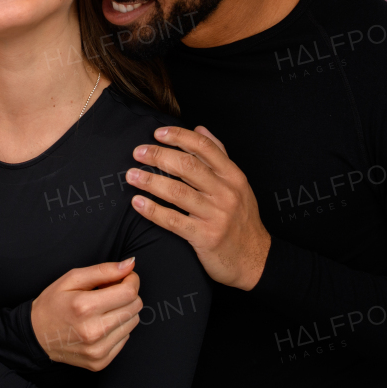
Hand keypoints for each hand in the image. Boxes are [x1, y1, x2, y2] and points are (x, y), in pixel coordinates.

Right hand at [30, 259, 142, 370]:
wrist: (36, 336)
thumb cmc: (53, 303)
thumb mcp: (71, 278)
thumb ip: (103, 270)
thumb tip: (130, 264)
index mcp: (85, 307)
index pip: (129, 292)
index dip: (131, 280)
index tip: (125, 277)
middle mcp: (93, 331)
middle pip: (134, 307)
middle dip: (128, 294)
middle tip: (111, 292)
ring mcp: (97, 350)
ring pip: (132, 323)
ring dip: (124, 311)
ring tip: (104, 309)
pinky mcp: (100, 362)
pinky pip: (125, 339)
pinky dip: (118, 329)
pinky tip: (101, 324)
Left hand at [127, 126, 271, 290]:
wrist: (255, 260)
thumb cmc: (241, 219)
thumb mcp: (238, 184)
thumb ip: (219, 155)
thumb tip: (200, 127)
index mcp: (233, 176)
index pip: (204, 147)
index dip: (179, 137)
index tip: (157, 133)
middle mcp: (226, 192)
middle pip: (187, 166)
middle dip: (158, 156)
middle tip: (138, 152)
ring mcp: (216, 215)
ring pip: (178, 192)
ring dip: (150, 181)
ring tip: (131, 175)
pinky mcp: (205, 237)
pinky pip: (174, 221)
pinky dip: (153, 210)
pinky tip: (137, 202)